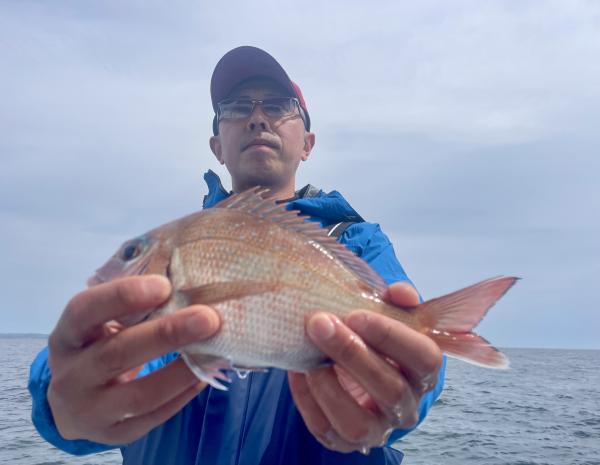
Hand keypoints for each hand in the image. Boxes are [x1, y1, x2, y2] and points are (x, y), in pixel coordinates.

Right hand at [46, 275, 219, 444]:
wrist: (72, 404)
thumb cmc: (98, 346)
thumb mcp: (99, 324)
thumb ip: (130, 304)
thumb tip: (185, 277)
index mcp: (67, 336)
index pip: (85, 311)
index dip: (122, 296)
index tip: (164, 285)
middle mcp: (71, 375)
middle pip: (117, 354)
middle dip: (166, 334)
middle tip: (207, 318)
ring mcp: (89, 410)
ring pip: (139, 395)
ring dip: (182, 372)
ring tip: (216, 352)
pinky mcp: (112, 434)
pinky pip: (153, 417)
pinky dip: (183, 395)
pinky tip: (205, 375)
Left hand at [288, 282, 441, 453]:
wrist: (353, 368)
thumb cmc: (373, 338)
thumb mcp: (387, 315)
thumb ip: (397, 300)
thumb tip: (400, 293)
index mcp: (423, 373)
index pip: (424, 358)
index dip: (391, 335)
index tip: (354, 313)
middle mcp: (406, 407)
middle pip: (389, 388)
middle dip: (350, 353)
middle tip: (319, 323)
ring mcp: (377, 430)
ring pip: (359, 424)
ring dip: (329, 387)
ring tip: (309, 358)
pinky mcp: (345, 441)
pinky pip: (326, 429)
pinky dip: (307, 400)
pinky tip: (298, 372)